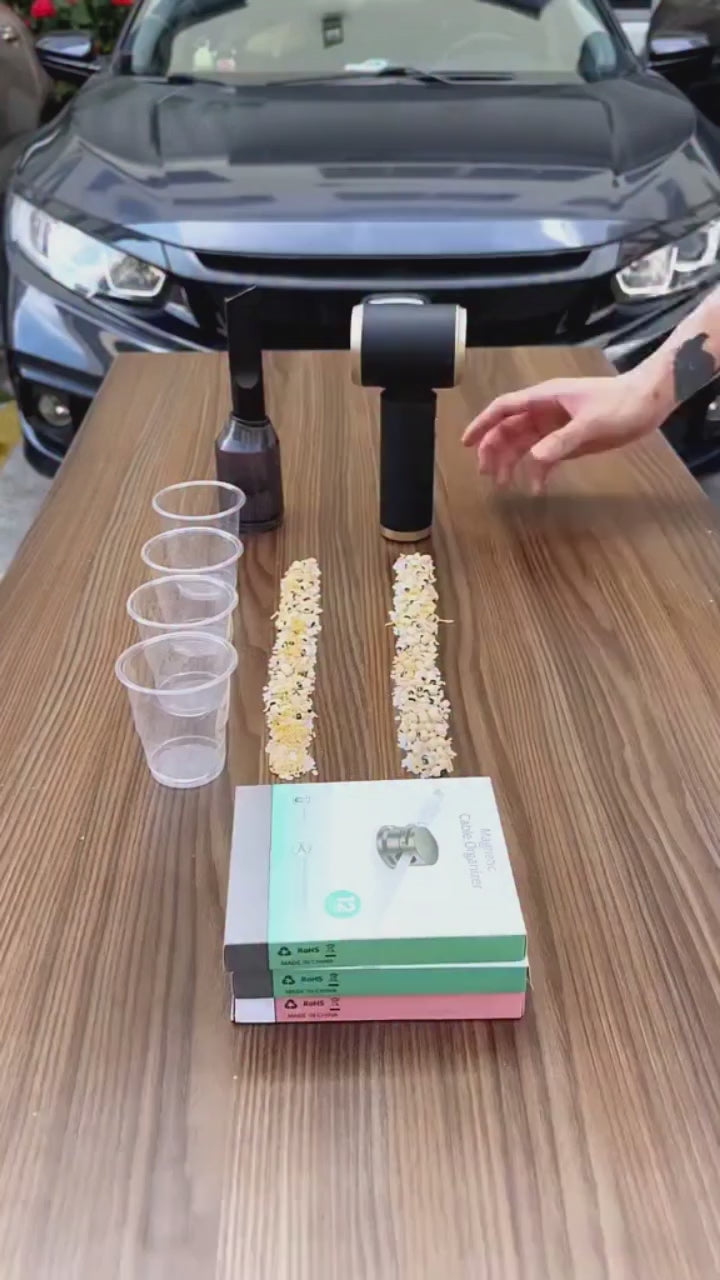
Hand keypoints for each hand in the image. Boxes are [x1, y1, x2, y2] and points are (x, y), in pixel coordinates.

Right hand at [462, 370, 665, 491]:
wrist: (649, 402)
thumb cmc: (621, 404)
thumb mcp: (591, 423)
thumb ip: (561, 441)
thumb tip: (534, 459)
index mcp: (545, 398)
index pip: (504, 408)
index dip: (482, 424)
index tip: (465, 443)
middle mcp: (545, 411)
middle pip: (509, 429)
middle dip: (494, 450)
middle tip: (486, 475)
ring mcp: (556, 426)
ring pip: (524, 444)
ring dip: (512, 462)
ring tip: (503, 484)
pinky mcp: (568, 439)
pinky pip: (545, 456)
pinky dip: (538, 471)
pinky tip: (536, 488)